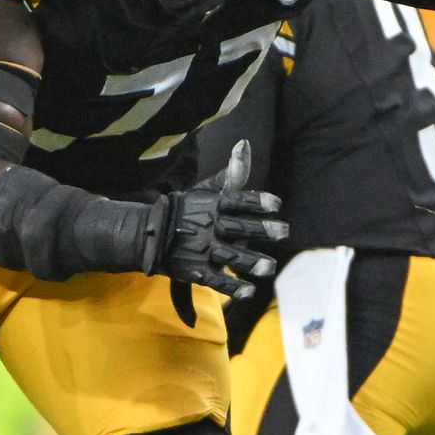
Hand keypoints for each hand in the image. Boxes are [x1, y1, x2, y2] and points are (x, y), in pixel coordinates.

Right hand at [144, 140, 286, 300]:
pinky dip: (231, 286)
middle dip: (261, 230)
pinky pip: (214, 279)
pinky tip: (248, 291)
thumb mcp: (206, 190)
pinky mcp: (195, 270)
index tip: (277, 204)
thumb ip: (231, 174)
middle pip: (238, 227)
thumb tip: (244, 144)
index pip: (238, 200)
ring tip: (269, 267)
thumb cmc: (188, 209)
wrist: (151, 233)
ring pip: (229, 255)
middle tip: (283, 232)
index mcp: (212, 204)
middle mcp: (208, 225)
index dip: (257, 201)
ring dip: (250, 262)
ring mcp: (201, 248)